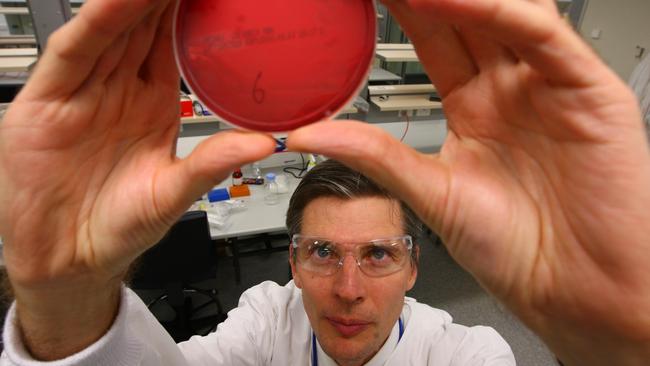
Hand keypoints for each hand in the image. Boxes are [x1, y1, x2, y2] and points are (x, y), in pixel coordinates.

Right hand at [0, 0, 273, 358]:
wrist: (69, 259)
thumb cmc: (119, 225)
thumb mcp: (173, 193)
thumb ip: (211, 163)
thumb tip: (263, 143)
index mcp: (152, 104)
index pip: (172, 45)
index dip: (191, 14)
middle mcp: (117, 90)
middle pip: (141, 27)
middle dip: (164, 0)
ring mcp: (83, 92)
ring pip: (108, 31)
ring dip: (132, 2)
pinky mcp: (46, 103)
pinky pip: (71, 54)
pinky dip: (91, 25)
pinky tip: (113, 4)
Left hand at [288, 0, 649, 363]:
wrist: (573, 289)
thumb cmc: (516, 248)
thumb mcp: (431, 193)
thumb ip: (375, 155)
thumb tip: (308, 136)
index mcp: (475, 107)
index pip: (434, 37)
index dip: (402, 9)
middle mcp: (510, 88)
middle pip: (465, 15)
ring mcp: (547, 84)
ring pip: (504, 13)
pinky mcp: (587, 89)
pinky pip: (542, 36)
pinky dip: (498, 11)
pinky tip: (451, 2)